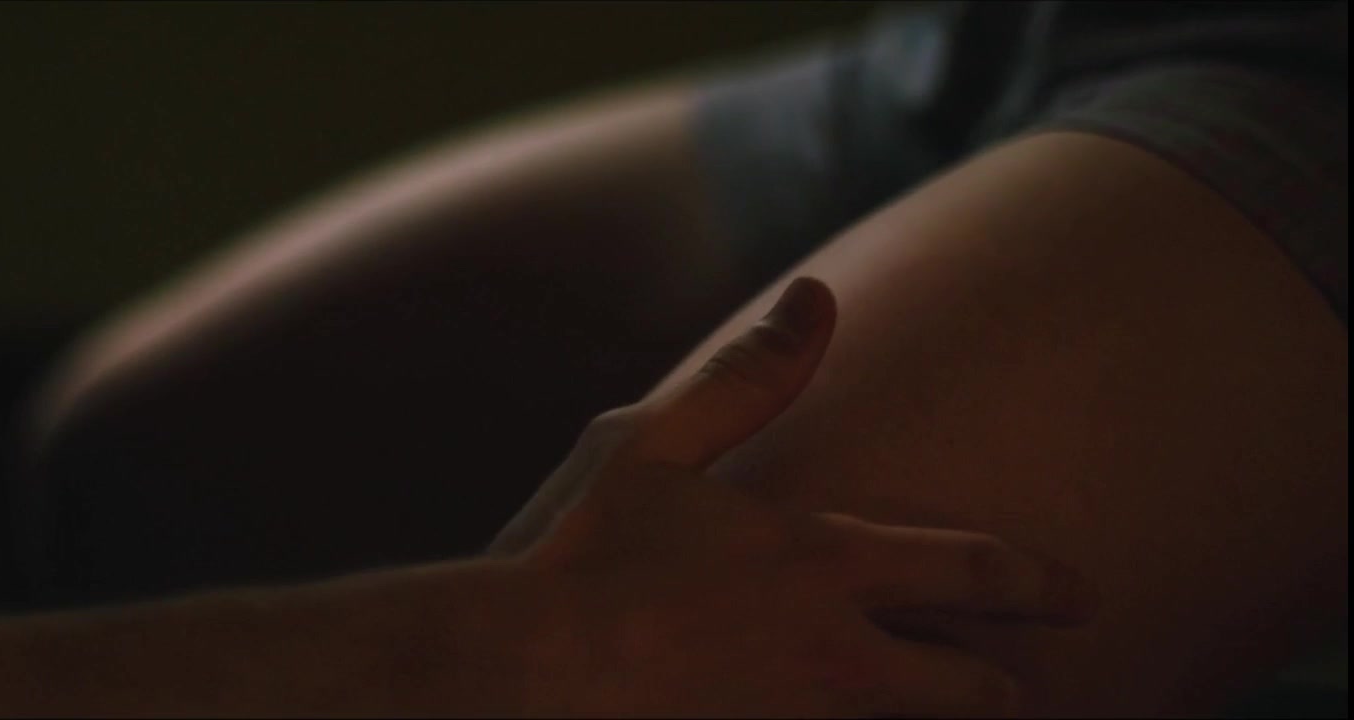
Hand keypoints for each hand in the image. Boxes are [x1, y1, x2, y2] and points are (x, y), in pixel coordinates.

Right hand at [502, 277, 1096, 717]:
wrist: (519, 677)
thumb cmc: (580, 554)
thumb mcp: (652, 443)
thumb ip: (749, 376)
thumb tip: (817, 296)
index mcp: (819, 563)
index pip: (973, 572)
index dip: (1041, 582)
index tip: (1082, 594)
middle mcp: (834, 656)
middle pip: (970, 689)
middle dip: (998, 688)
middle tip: (1008, 685)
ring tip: (924, 708)